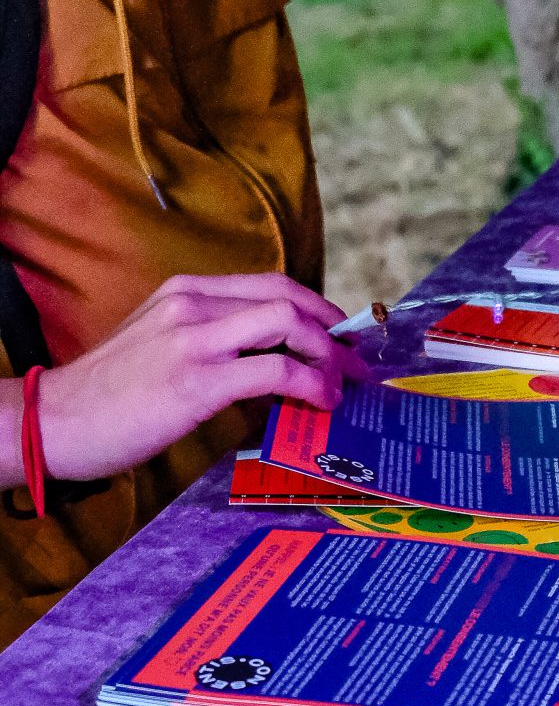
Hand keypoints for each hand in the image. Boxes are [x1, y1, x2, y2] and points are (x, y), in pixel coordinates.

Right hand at [29, 273, 365, 484]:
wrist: (54, 421)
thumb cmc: (106, 394)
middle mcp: (192, 305)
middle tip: (356, 363)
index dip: (317, 308)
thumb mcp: (157, 342)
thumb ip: (207, 337)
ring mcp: (194, 340)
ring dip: (328, 355)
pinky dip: (311, 383)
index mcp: (185, 292)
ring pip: (289, 325)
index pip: (271, 284)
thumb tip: (266, 357)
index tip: (340, 337)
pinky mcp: (197, 381)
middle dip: (333, 331)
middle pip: (288, 298)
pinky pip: (276, 370)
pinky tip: (321, 400)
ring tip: (344, 384)